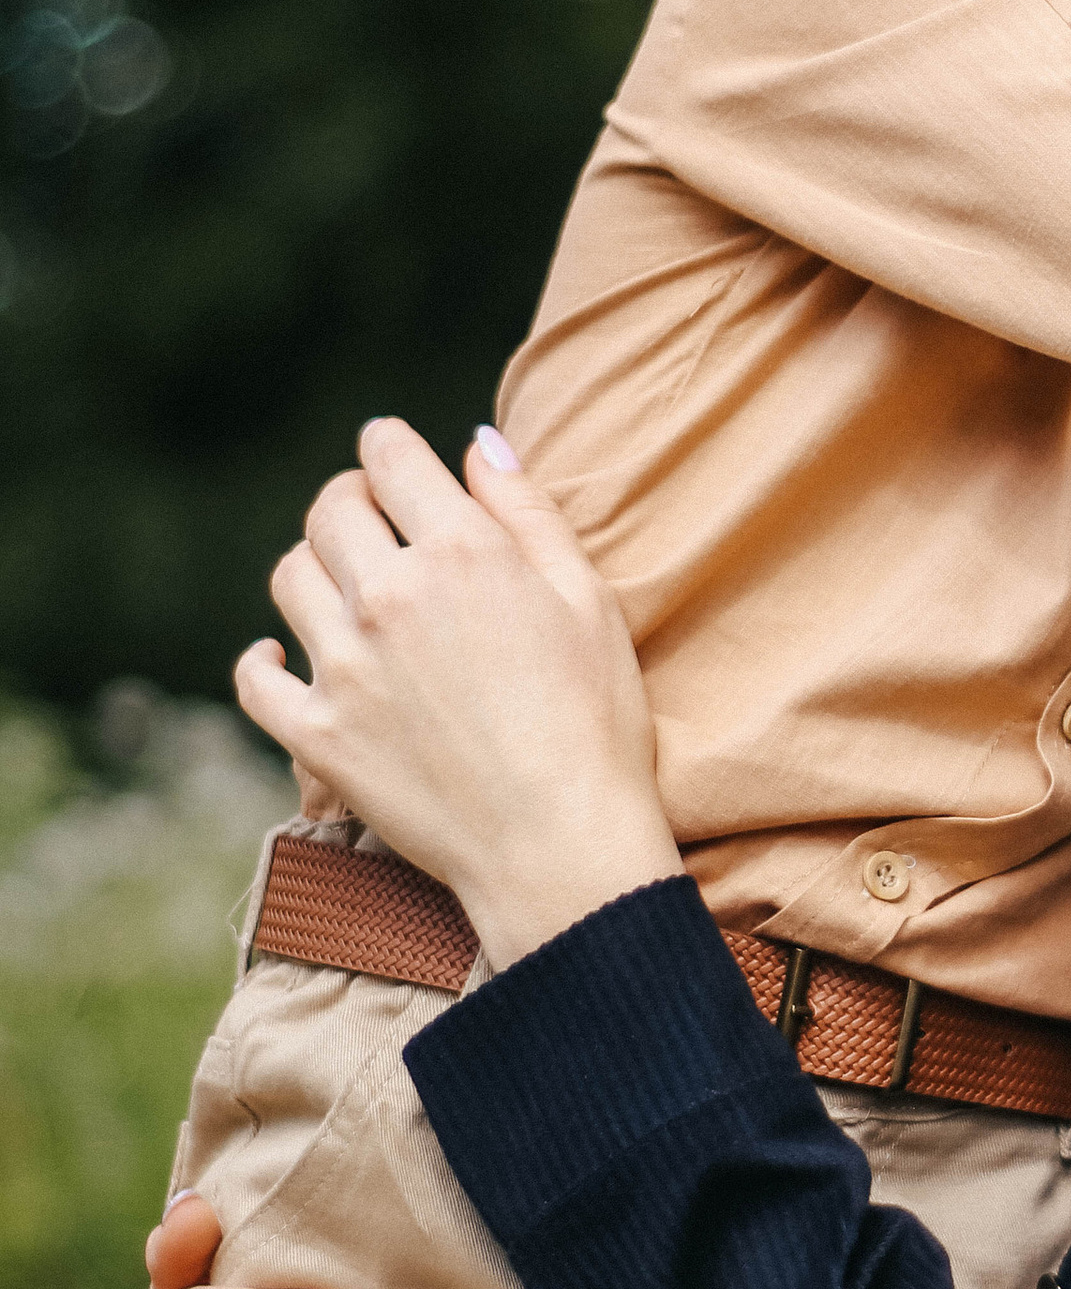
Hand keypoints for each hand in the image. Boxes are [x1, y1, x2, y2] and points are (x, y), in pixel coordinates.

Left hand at [235, 421, 682, 971]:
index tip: (397, 465)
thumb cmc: (596, 720)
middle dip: (355, 503)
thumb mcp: (586, 598)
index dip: (392, 449)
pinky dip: (263, 661)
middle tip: (379, 526)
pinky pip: (257, 679)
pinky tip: (283, 658)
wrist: (562, 844)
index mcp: (460, 551)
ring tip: (349, 592)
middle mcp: (389, 597)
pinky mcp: (317, 735)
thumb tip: (478, 444)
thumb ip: (527, 512)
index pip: (389, 455)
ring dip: (316, 569)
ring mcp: (345, 667)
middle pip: (333, 509)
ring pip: (291, 578)